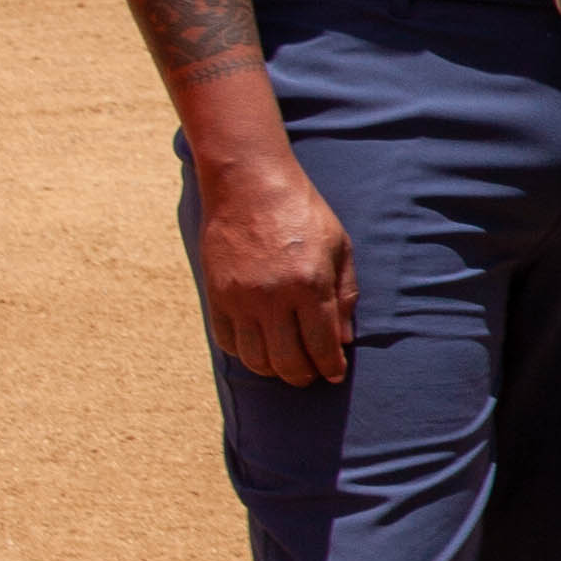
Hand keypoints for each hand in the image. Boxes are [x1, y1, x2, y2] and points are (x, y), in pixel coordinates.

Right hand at [193, 144, 358, 383]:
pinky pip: (228, 342)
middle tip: (312, 374)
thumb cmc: (302, 211)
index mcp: (309, 284)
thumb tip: (344, 340)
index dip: (331, 367)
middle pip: (287, 362)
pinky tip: (260, 346)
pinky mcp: (216, 295)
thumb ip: (345, 295)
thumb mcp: (339, 246)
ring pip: (255, 360)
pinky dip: (245, 353)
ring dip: (274, 370)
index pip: (321, 346)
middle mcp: (273, 297)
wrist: (248, 184)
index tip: (335, 373)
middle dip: (304, 376)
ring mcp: (240, 298)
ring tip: (287, 363)